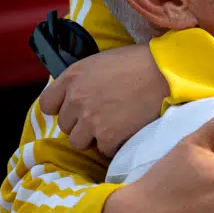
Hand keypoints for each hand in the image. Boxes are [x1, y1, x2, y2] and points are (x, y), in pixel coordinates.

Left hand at [39, 44, 168, 155]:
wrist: (166, 74)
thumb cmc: (139, 63)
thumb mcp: (101, 62)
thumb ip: (83, 80)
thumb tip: (76, 98)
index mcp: (72, 77)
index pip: (47, 105)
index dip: (62, 109)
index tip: (76, 110)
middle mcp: (76, 98)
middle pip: (65, 126)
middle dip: (82, 124)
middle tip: (104, 116)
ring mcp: (90, 119)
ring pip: (79, 142)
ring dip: (95, 138)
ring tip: (115, 126)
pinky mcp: (107, 136)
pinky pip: (103, 150)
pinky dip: (115, 145)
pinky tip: (128, 130)